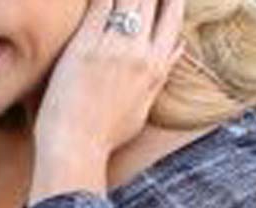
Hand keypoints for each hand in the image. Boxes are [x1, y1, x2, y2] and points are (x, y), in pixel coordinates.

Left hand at [33, 0, 186, 157]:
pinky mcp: (86, 43)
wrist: (76, 146)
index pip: (173, 17)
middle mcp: (140, 53)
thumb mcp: (143, 108)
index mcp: (156, 68)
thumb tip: (179, 48)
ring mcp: (114, 46)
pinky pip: (99, 3)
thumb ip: (161, 75)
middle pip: (150, 0)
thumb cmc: (106, 134)